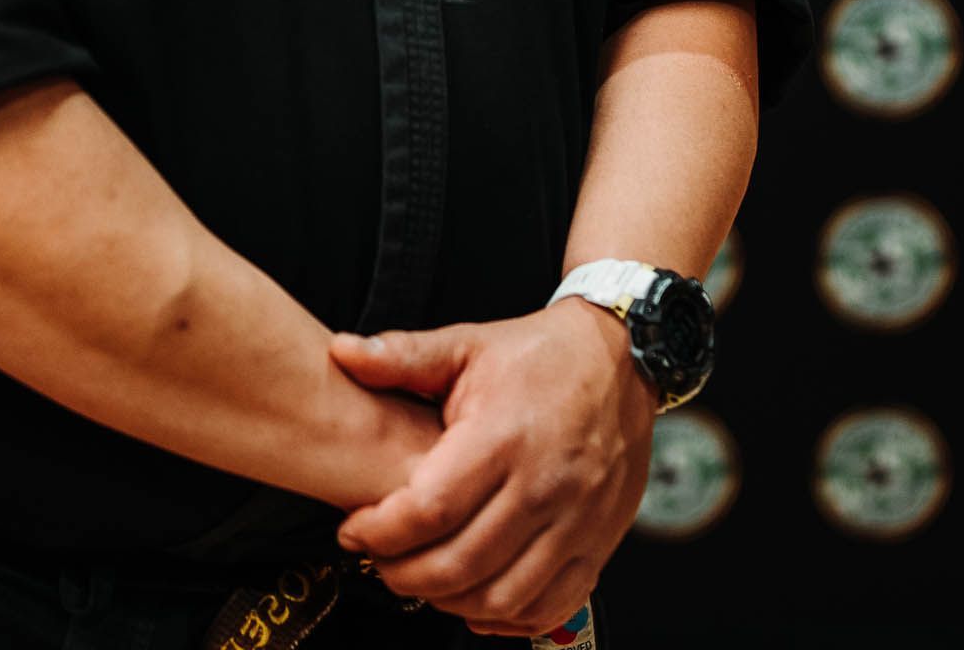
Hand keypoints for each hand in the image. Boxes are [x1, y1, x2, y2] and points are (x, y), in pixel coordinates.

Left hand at [326, 297, 655, 637]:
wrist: (621, 360)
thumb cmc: (539, 355)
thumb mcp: (468, 344)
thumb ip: (403, 355)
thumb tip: (341, 351)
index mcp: (504, 436)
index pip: (431, 509)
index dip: (381, 531)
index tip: (353, 529)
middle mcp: (544, 487)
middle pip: (461, 564)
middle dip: (403, 574)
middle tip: (377, 560)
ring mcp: (577, 523)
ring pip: (501, 597)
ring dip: (448, 601)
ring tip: (419, 576)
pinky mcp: (598, 545)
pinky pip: (548, 608)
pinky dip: (505, 618)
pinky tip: (474, 598)